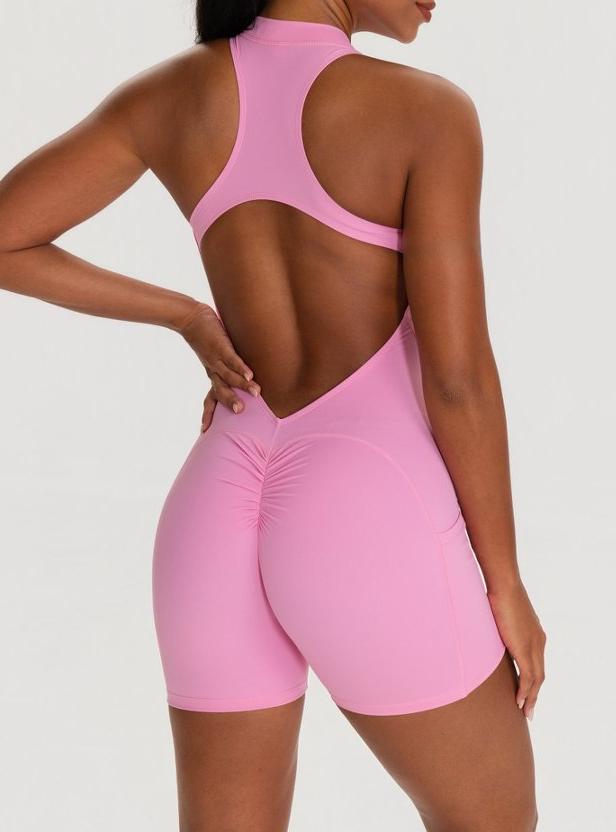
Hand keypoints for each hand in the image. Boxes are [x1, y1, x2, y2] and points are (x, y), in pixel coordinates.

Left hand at [178, 303, 259, 431]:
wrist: (189, 318)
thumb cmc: (204, 336)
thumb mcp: (213, 356)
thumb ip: (227, 365)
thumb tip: (241, 373)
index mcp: (212, 374)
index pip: (210, 397)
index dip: (208, 413)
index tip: (204, 430)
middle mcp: (213, 370)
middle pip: (220, 390)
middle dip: (230, 402)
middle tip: (240, 412)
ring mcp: (216, 359)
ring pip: (230, 376)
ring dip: (243, 385)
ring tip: (257, 393)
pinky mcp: (221, 347)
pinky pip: (232, 360)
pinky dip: (241, 368)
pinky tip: (250, 374)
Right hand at [487, 581, 545, 720]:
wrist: (504, 584)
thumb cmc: (498, 592)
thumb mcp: (500, 613)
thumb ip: (497, 625)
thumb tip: (483, 627)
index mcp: (534, 633)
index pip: (536, 661)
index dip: (532, 678)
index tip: (527, 691)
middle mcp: (538, 641)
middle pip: (539, 674)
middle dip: (534, 693)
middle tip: (528, 709)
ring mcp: (534, 646)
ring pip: (537, 680)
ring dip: (531, 697)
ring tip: (525, 711)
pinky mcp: (526, 650)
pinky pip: (529, 677)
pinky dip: (526, 691)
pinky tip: (519, 702)